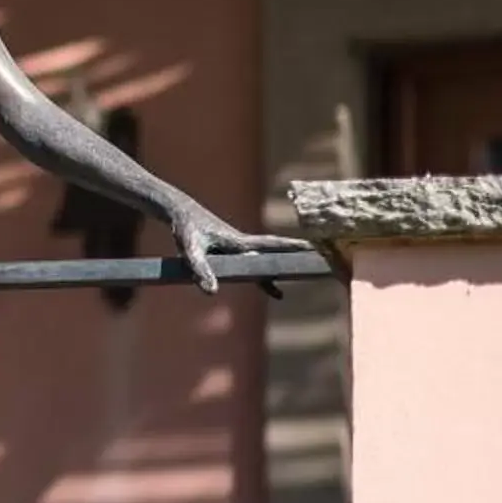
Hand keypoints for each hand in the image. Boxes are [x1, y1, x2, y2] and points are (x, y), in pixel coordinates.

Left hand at [170, 208, 302, 293]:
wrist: (179, 210)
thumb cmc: (184, 228)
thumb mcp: (189, 250)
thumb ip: (200, 270)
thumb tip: (213, 292)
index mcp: (238, 242)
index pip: (271, 246)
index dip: (292, 248)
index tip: (315, 249)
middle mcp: (243, 244)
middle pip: (276, 252)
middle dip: (297, 257)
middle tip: (322, 261)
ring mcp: (239, 247)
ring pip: (267, 261)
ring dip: (283, 272)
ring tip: (305, 290)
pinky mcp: (232, 251)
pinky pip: (255, 266)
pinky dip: (266, 278)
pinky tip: (276, 291)